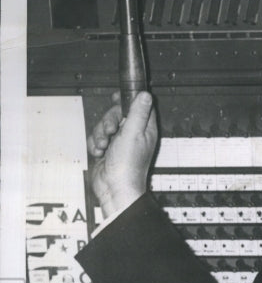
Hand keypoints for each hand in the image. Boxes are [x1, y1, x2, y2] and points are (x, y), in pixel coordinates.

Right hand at [87, 90, 157, 216]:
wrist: (114, 187)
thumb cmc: (127, 165)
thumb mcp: (133, 133)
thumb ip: (138, 112)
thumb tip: (146, 95)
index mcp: (144, 130)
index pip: (138, 106)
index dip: (127, 100)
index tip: (117, 98)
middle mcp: (132, 135)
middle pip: (117, 114)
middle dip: (109, 121)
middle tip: (110, 131)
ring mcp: (118, 142)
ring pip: (104, 125)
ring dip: (100, 134)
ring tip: (104, 146)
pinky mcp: (106, 149)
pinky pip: (96, 138)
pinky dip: (95, 144)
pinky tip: (99, 153)